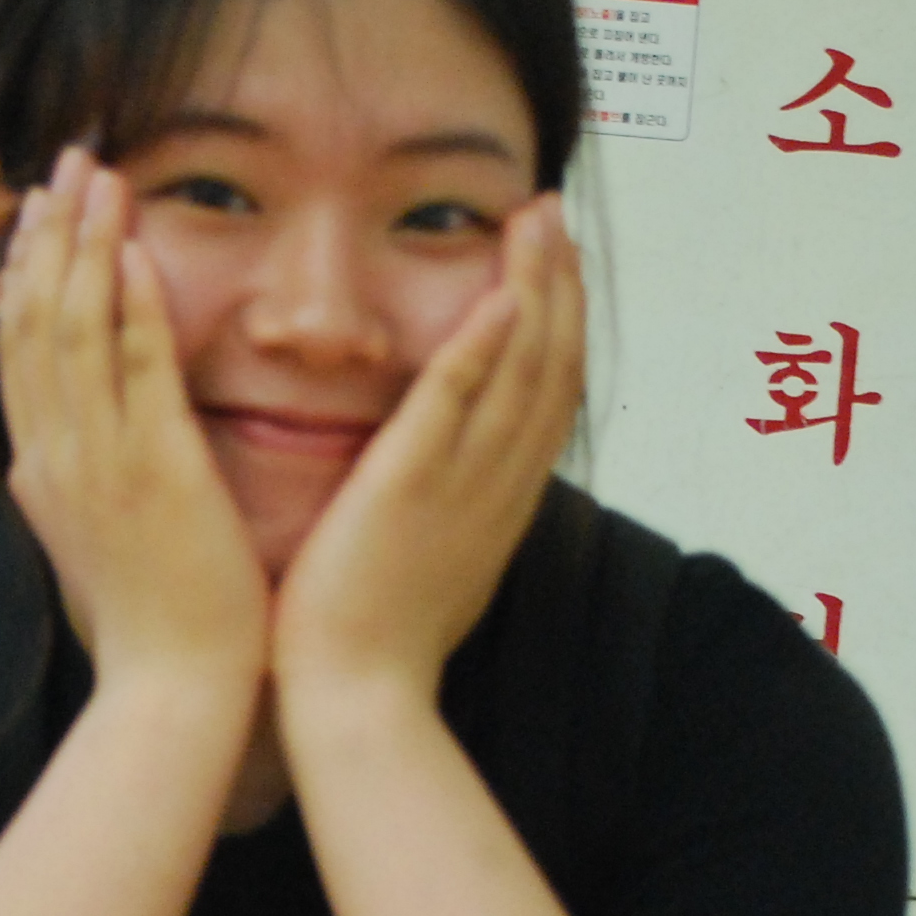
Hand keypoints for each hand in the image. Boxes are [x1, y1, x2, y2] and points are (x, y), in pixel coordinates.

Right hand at [0, 150, 270, 690]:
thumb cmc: (152, 627)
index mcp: (41, 472)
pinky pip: (135, 372)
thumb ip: (69, 490)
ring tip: (98, 175)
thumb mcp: (90, 545)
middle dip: (50, 235)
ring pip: (75, 331)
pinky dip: (129, 307)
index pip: (20, 353)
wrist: (172, 694)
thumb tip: (44, 460)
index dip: (25, 275)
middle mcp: (56, 458)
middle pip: (36, 323)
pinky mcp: (155, 472)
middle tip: (68, 162)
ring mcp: (100, 463)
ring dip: (86, 246)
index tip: (37, 215)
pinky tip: (134, 251)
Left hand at [269, 193, 583, 702]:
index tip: (554, 262)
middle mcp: (498, 488)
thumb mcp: (430, 559)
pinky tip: (498, 294)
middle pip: (552, 368)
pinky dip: (483, 350)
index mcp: (501, 503)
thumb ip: (444, 505)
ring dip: (534, 289)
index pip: (548, 395)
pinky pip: (454, 409)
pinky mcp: (408, 492)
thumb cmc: (374, 642)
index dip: (558, 321)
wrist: (356, 702)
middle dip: (559, 283)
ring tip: (536, 221)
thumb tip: (447, 476)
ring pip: (520, 373)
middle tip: (553, 213)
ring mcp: (461, 489)